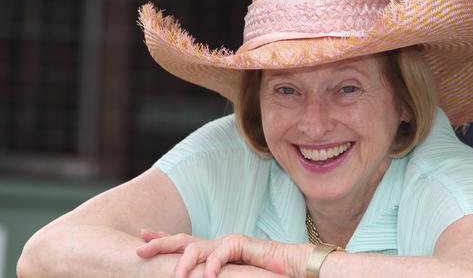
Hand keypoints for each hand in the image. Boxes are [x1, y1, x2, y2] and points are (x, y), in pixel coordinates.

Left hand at [137, 230, 309, 277]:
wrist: (291, 266)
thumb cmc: (262, 273)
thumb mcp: (231, 275)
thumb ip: (214, 274)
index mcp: (212, 251)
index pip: (183, 244)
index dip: (163, 240)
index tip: (142, 239)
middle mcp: (217, 243)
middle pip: (183, 240)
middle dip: (160, 243)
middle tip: (139, 248)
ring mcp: (228, 242)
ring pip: (198, 247)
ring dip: (185, 262)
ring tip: (177, 276)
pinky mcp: (242, 243)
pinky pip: (222, 252)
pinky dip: (213, 265)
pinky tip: (208, 277)